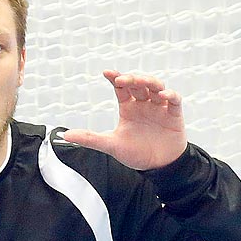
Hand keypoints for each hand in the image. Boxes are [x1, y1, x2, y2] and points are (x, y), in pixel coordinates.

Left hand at [59, 70, 186, 170]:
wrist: (159, 168)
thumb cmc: (137, 154)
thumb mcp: (111, 145)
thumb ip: (90, 139)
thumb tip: (66, 135)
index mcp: (129, 107)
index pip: (121, 87)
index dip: (115, 77)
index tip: (106, 73)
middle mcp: (143, 103)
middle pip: (138, 83)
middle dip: (131, 79)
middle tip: (121, 80)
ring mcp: (159, 107)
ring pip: (156, 85)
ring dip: (149, 81)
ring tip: (141, 82)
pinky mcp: (174, 114)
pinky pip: (174, 99)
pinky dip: (170, 94)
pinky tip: (163, 94)